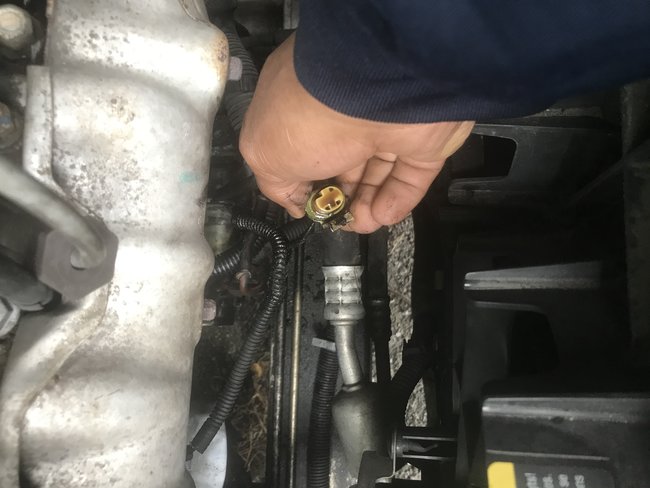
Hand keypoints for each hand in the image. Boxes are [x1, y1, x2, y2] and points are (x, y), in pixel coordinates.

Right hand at [240, 35, 473, 232]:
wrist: (372, 95)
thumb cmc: (309, 115)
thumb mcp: (263, 153)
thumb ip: (276, 182)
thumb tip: (297, 202)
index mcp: (302, 100)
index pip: (304, 145)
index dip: (303, 180)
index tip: (305, 202)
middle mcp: (344, 109)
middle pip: (342, 164)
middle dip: (337, 198)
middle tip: (334, 218)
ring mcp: (385, 122)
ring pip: (376, 175)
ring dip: (365, 207)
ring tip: (358, 224)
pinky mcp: (420, 138)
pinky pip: (409, 176)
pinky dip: (395, 201)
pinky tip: (379, 216)